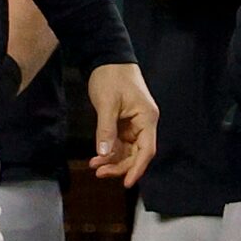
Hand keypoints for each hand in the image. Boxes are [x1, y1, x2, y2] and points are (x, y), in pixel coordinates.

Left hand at [86, 63, 158, 185]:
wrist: (107, 58)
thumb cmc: (111, 77)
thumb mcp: (106, 104)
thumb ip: (106, 130)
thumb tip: (103, 154)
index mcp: (146, 118)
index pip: (146, 150)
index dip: (137, 168)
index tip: (126, 183)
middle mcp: (144, 124)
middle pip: (137, 153)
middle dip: (119, 165)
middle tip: (99, 172)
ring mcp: (134, 124)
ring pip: (127, 150)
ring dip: (112, 159)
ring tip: (94, 165)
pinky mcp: (124, 122)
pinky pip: (119, 142)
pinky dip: (109, 150)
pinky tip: (97, 156)